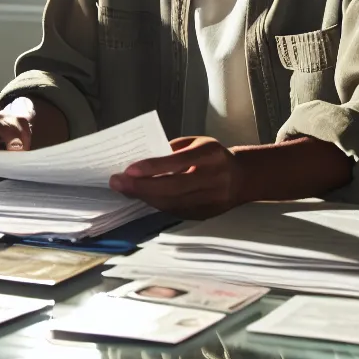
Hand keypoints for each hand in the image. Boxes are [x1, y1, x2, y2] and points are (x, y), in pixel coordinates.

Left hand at [110, 136, 250, 218]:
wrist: (242, 178)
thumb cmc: (211, 156)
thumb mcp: (195, 143)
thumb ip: (172, 151)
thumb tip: (140, 161)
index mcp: (211, 155)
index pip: (179, 162)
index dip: (153, 167)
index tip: (129, 169)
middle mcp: (213, 178)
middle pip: (173, 187)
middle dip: (141, 186)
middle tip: (116, 182)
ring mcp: (211, 200)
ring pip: (172, 203)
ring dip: (144, 197)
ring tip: (124, 189)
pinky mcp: (205, 214)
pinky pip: (175, 211)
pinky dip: (156, 204)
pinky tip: (141, 196)